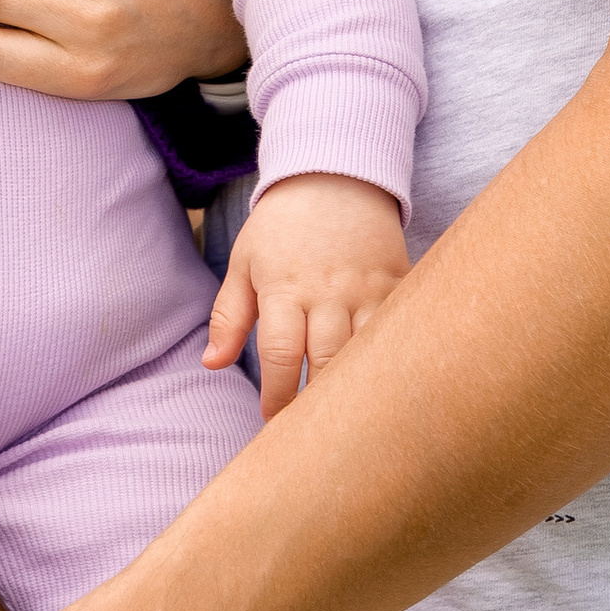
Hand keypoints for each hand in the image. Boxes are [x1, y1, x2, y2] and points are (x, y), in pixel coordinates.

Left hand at [205, 173, 409, 421]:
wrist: (333, 177)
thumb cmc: (281, 228)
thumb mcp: (245, 262)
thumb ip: (229, 315)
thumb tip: (211, 365)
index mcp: (282, 288)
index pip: (279, 355)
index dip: (276, 396)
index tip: (272, 421)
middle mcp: (326, 291)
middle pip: (325, 362)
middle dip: (317, 403)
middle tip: (311, 433)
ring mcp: (365, 288)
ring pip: (364, 352)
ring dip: (354, 388)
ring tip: (346, 418)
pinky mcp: (396, 282)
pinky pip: (398, 330)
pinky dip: (391, 358)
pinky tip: (385, 384)